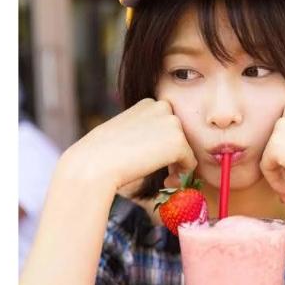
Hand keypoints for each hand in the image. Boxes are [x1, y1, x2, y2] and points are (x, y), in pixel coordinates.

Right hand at [62, 98, 196, 192]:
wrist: (94, 164)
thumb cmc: (103, 154)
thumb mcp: (126, 134)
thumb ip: (146, 135)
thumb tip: (162, 148)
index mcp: (148, 103)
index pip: (168, 126)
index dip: (164, 146)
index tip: (152, 161)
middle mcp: (162, 106)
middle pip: (181, 136)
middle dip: (174, 155)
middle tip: (164, 175)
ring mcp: (172, 122)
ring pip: (187, 149)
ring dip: (178, 166)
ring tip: (164, 179)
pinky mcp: (178, 140)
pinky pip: (191, 162)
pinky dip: (182, 175)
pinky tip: (166, 181)